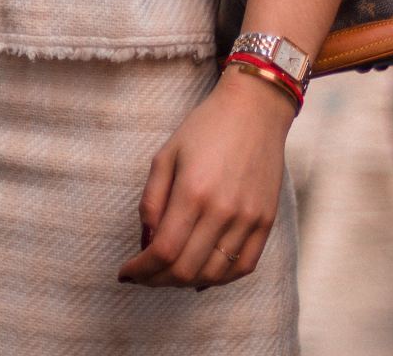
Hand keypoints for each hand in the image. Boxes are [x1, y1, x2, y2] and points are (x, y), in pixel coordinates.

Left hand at [116, 66, 293, 290]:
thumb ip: (151, 201)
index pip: (163, 251)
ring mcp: (248, 219)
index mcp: (193, 191)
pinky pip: (244, 267)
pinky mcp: (266, 222)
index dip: (141, 270)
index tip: (126, 272)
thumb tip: (146, 243)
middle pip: (186, 269)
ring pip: (214, 275)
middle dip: (157, 280)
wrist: (254, 110)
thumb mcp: (166, 154)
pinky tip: (202, 273)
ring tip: (169, 274)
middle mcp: (223, 210)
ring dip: (186, 282)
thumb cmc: (205, 128)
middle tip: (144, 275)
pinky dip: (220, 279)